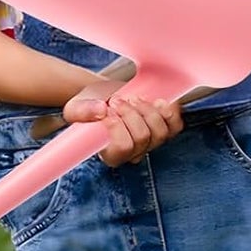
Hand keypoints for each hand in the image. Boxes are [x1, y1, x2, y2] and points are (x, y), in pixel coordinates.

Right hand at [63, 80, 184, 165]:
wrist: (105, 96)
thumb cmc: (90, 106)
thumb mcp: (76, 108)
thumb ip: (82, 111)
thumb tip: (99, 110)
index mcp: (111, 154)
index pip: (122, 148)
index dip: (117, 126)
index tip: (107, 110)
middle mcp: (134, 153)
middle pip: (142, 138)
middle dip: (130, 113)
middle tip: (117, 100)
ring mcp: (151, 142)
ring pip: (160, 132)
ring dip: (147, 110)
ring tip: (133, 99)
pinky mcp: (165, 129)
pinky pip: (175, 126)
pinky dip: (168, 112)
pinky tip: (157, 102)